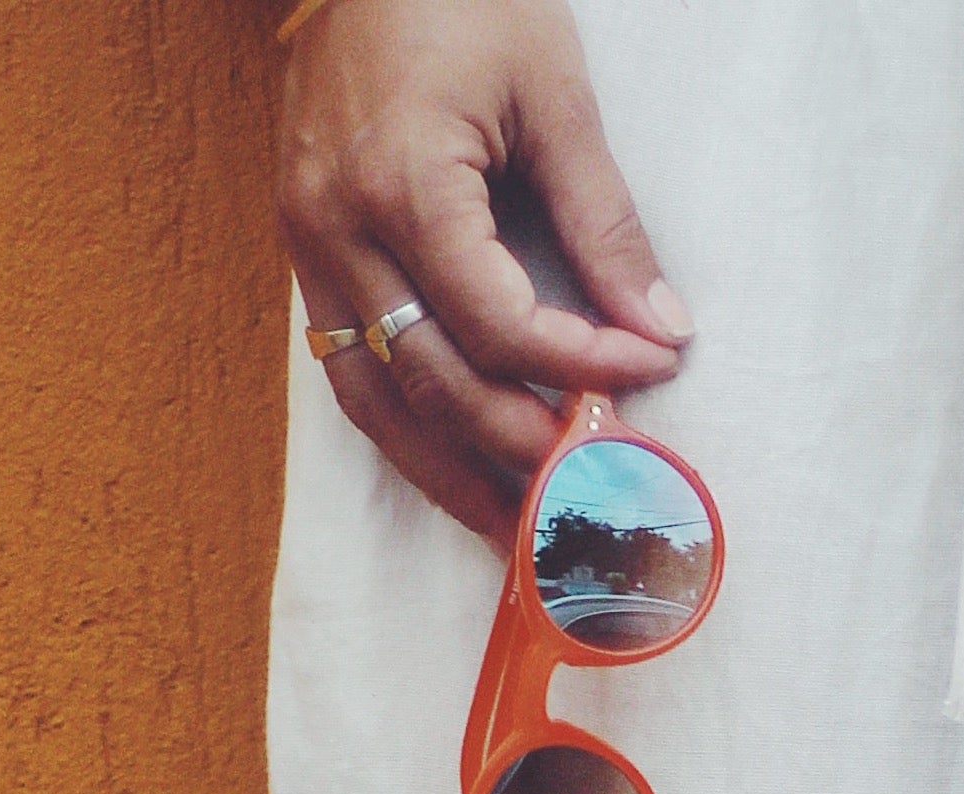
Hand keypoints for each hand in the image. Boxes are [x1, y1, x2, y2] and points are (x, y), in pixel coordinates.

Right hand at [277, 0, 688, 546]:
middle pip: (436, 383)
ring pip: (377, 403)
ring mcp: (308, 246)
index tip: (649, 372)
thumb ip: (602, 220)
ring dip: (452, 477)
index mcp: (402, 180)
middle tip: (593, 490)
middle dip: (523, 447)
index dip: (581, 364)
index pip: (499, 324)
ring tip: (521, 532)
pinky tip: (459, 467)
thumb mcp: (551, 91)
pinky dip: (408, 429)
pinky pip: (349, 370)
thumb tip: (660, 329)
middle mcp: (338, 227)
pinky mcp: (303, 252)